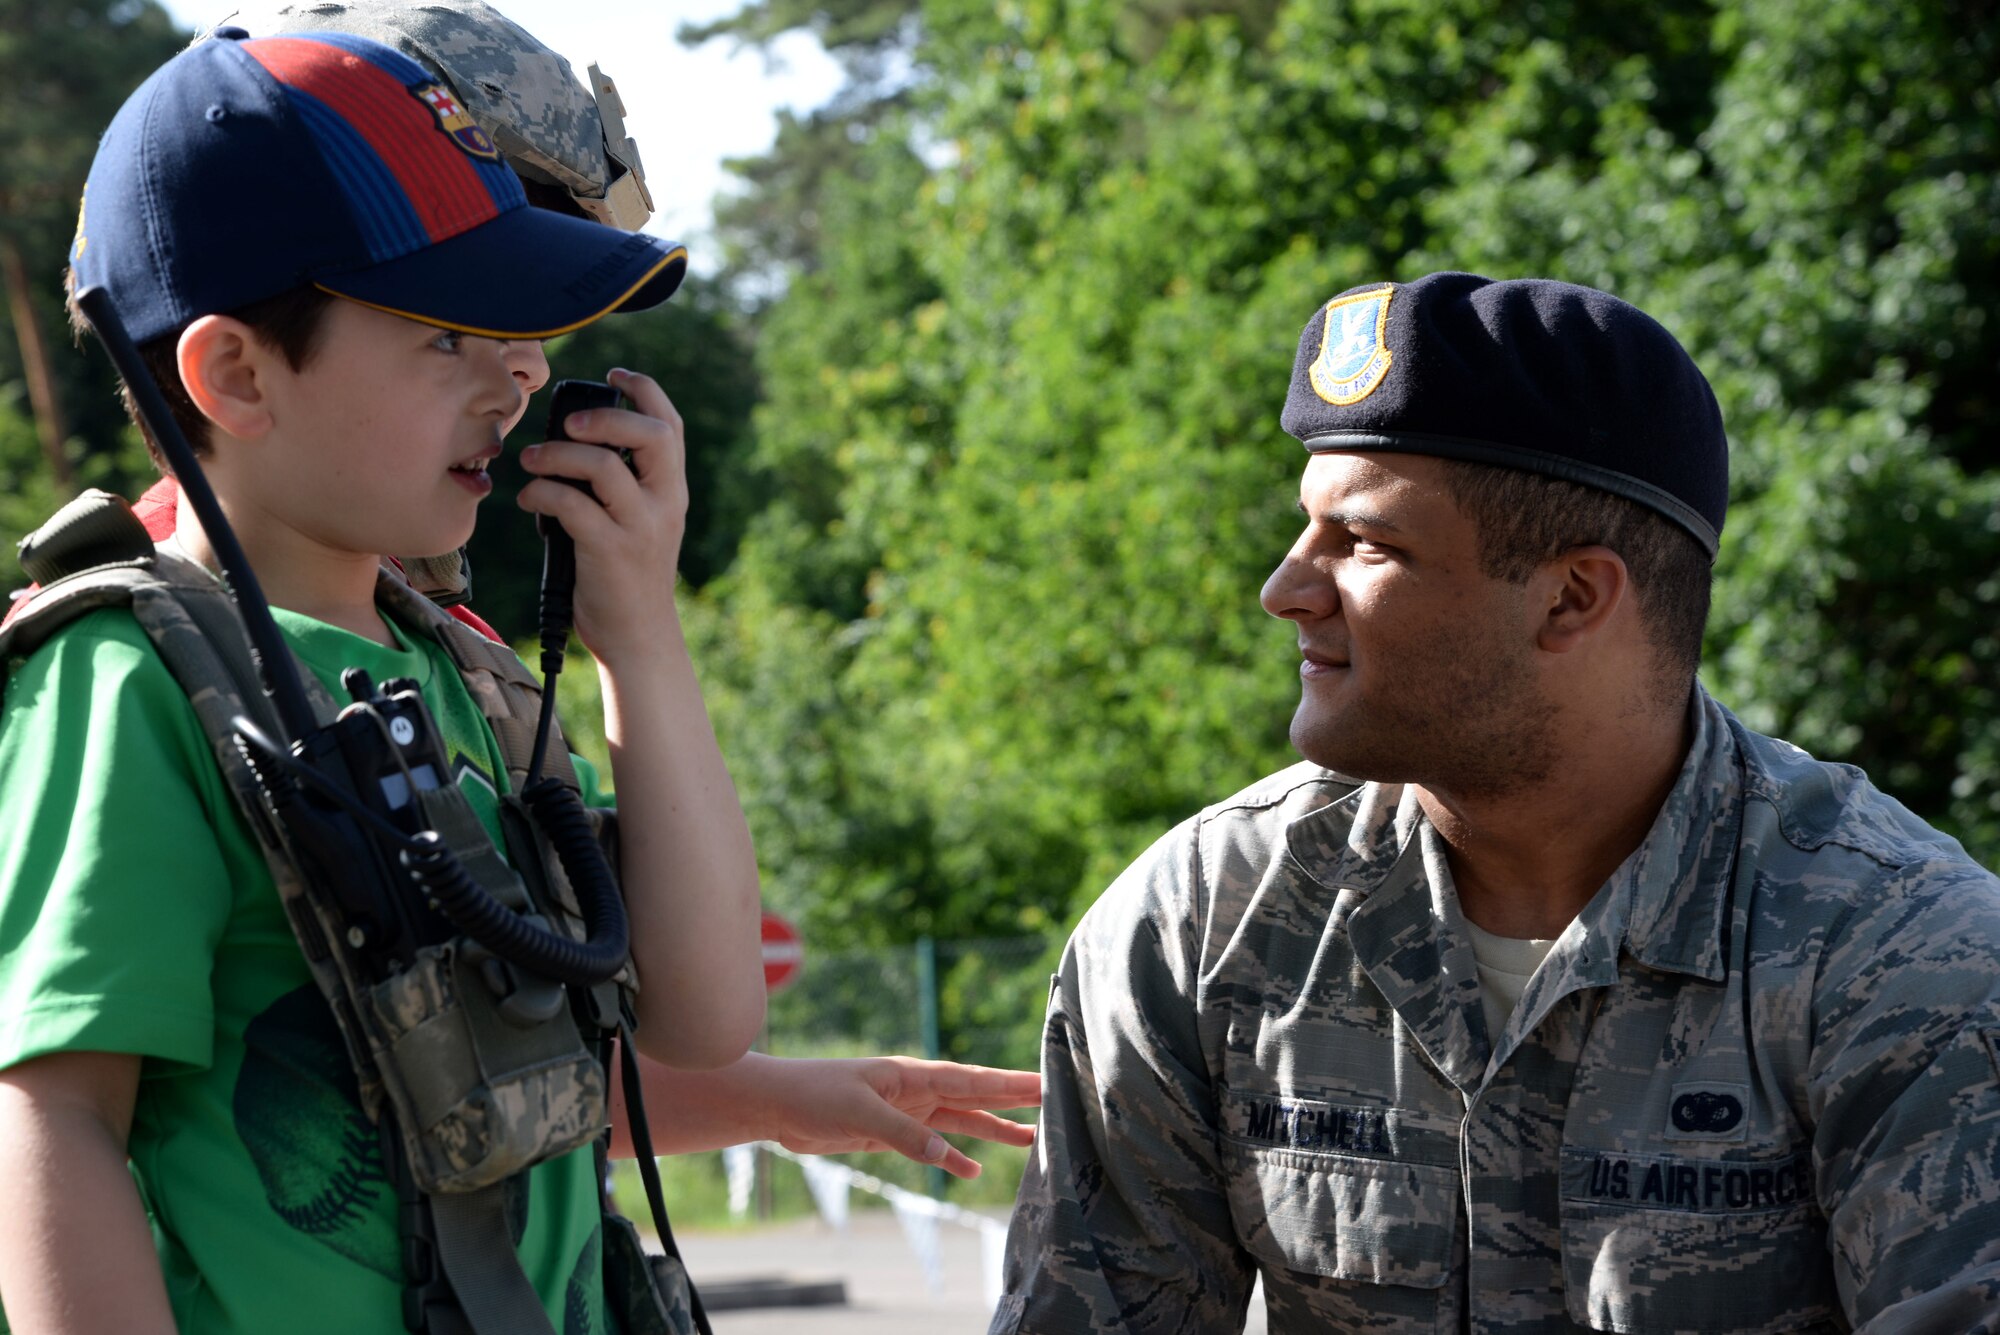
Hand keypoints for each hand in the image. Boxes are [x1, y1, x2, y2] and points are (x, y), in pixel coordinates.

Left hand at [515, 367, 685, 664]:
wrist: (638, 636)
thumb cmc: (626, 576)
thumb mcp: (640, 524)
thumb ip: (624, 486)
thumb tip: (574, 444)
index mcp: (672, 491)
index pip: (670, 425)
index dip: (645, 389)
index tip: (614, 373)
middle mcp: (664, 504)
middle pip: (650, 435)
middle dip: (606, 416)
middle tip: (571, 423)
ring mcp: (639, 527)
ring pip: (604, 466)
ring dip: (558, 454)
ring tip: (532, 461)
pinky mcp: (609, 550)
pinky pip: (571, 504)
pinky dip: (542, 493)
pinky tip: (528, 498)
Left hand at [759, 1055, 1039, 1178]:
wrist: (778, 1105)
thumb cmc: (815, 1095)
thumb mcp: (859, 1113)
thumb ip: (903, 1134)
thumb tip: (945, 1156)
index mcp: (912, 1075)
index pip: (970, 1079)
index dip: (1007, 1083)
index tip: (1042, 1081)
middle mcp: (916, 1090)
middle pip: (974, 1095)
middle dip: (1012, 1099)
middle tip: (1052, 1100)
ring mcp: (906, 1111)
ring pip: (959, 1121)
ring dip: (992, 1129)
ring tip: (1030, 1139)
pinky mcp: (891, 1133)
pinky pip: (932, 1146)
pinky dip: (952, 1158)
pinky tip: (971, 1170)